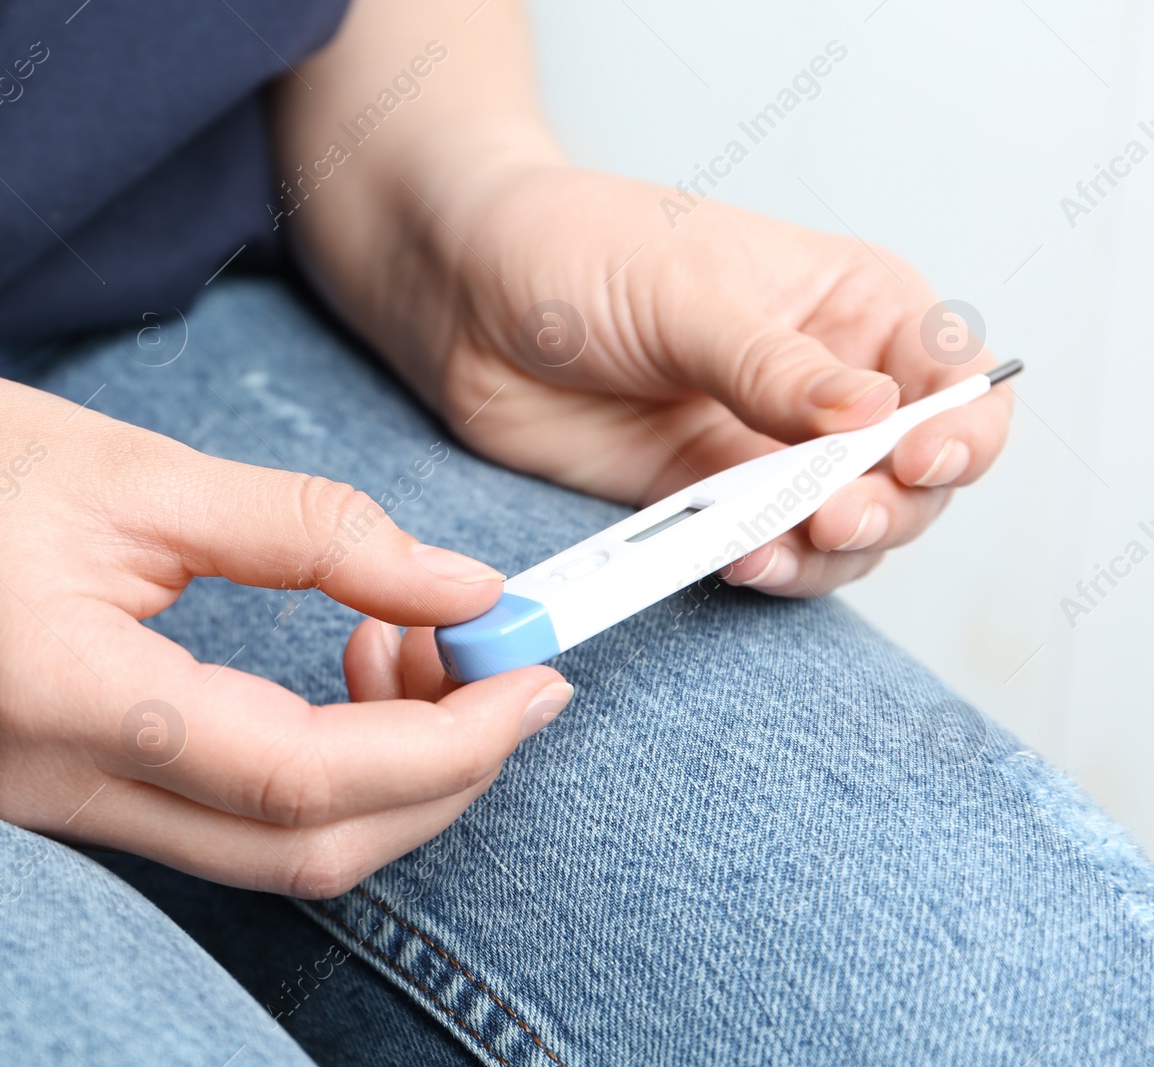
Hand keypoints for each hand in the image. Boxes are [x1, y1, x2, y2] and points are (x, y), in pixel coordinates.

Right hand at [0, 355, 570, 896]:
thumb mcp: (148, 470)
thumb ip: (318, 531)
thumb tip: (463, 585)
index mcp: (63, 696)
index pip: (297, 778)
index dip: (442, 745)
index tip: (533, 680)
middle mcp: (52, 789)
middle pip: (305, 849)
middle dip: (443, 775)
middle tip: (515, 673)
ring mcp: (52, 814)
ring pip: (278, 852)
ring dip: (390, 773)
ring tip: (426, 649)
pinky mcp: (71, 802)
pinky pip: (234, 822)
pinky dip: (325, 769)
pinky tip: (352, 675)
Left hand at [405, 165, 1013, 595]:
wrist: (463, 294)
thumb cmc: (574, 249)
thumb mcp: (684, 292)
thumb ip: (774, 367)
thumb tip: (874, 415)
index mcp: (848, 305)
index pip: (952, 376)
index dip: (960, 427)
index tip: (917, 456)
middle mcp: (822, 384)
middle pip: (912, 474)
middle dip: (890, 504)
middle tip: (835, 514)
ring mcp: (764, 449)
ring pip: (846, 529)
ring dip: (829, 551)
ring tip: (779, 543)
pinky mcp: (702, 500)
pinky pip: (765, 551)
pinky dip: (768, 567)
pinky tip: (740, 560)